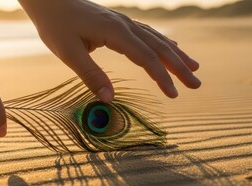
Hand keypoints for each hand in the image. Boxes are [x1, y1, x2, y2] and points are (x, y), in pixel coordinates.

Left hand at [19, 0, 200, 100]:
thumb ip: (90, 75)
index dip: (161, 77)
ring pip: (156, 38)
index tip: (173, 94)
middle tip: (197, 84)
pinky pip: (147, 32)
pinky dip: (162, 42)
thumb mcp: (68, 52)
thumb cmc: (55, 25)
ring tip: (194, 67)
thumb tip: (109, 99)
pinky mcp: (118, 22)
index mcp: (115, 32)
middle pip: (158, 47)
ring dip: (176, 54)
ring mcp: (123, 21)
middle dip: (179, 66)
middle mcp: (124, 24)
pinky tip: (171, 46)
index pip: (146, 57)